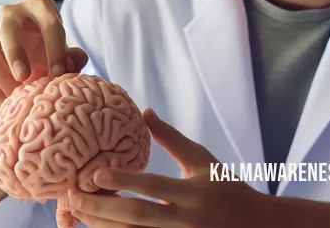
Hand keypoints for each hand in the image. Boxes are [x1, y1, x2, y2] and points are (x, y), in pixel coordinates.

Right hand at [0, 0, 88, 105]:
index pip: (49, 23)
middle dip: (15, 53)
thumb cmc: (53, 53)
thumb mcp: (68, 54)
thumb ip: (74, 58)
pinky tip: (3, 102)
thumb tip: (68, 66)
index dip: (55, 49)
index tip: (59, 73)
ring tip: (15, 96)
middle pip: (7, 28)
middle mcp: (10, 13)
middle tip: (24, 78)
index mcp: (39, 6)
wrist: (30, 64)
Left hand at [68, 108, 274, 227]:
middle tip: (72, 196)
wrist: (256, 227)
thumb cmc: (228, 188)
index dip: (124, 179)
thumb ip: (172, 139)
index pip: (154, 187)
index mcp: (195, 193)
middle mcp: (186, 221)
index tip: (95, 172)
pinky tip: (102, 227)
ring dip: (104, 227)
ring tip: (79, 213)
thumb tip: (144, 112)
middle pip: (137, 217)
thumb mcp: (203, 160)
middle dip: (102, 208)